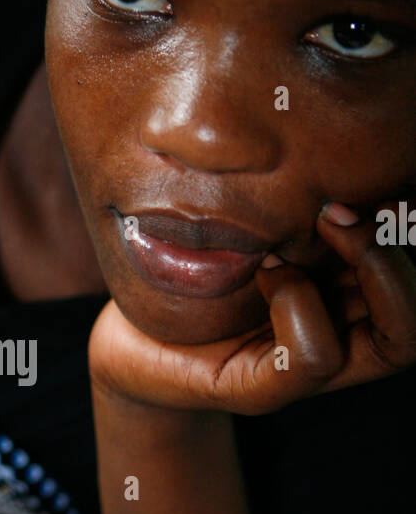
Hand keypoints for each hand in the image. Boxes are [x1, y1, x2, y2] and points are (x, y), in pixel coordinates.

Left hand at [89, 201, 415, 414]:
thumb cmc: (191, 271)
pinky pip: (315, 357)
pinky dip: (300, 306)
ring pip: (396, 342)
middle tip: (342, 208)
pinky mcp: (262, 390)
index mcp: (351, 296)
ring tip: (320, 224)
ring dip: (369, 270)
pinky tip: (267, 274)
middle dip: (401, 252)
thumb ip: (302, 195)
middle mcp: (345, 337)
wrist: (125, 337)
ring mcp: (308, 372)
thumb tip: (355, 124)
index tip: (378, 182)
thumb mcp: (254, 218)